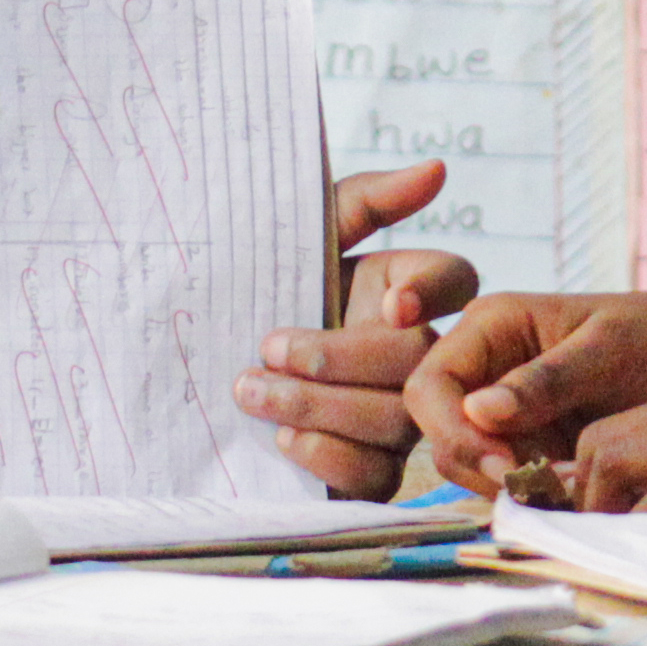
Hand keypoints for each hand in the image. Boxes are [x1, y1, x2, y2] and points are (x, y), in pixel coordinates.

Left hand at [235, 163, 481, 497]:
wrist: (190, 367)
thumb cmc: (249, 292)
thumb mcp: (298, 239)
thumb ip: (365, 201)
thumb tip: (435, 169)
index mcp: (400, 289)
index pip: (456, 279)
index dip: (433, 290)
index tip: (391, 301)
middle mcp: (410, 355)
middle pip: (418, 358)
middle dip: (341, 356)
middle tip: (269, 349)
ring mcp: (395, 417)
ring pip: (394, 420)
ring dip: (318, 405)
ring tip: (252, 391)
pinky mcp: (368, 470)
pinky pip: (374, 476)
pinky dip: (327, 456)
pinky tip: (281, 440)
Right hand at [405, 286, 646, 492]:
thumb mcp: (611, 350)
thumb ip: (546, 380)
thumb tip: (480, 410)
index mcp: (494, 327)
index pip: (432, 384)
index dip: (453, 429)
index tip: (505, 464)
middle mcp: (490, 370)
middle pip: (443, 434)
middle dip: (481, 467)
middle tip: (543, 489)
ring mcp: (513, 415)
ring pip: (474, 467)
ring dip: (511, 488)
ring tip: (573, 490)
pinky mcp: (539, 449)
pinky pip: (514, 485)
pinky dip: (537, 499)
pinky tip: (578, 496)